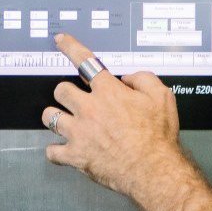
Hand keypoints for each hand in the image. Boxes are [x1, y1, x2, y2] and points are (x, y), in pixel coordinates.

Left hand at [42, 34, 186, 203]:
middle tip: (74, 100)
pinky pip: (52, 151)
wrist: (154, 170)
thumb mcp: (162, 97)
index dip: (70, 47)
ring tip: (65, 121)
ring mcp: (79, 133)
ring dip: (56, 117)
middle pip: (60, 90)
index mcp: (109, 92)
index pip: (85, 61)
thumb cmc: (158, 137)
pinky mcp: (75, 156)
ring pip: (49, 117)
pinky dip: (56, 151)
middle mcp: (89, 109)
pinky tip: (63, 150)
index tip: (61, 40)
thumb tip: (127, 78)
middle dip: (66, 93)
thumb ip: (144, 79)